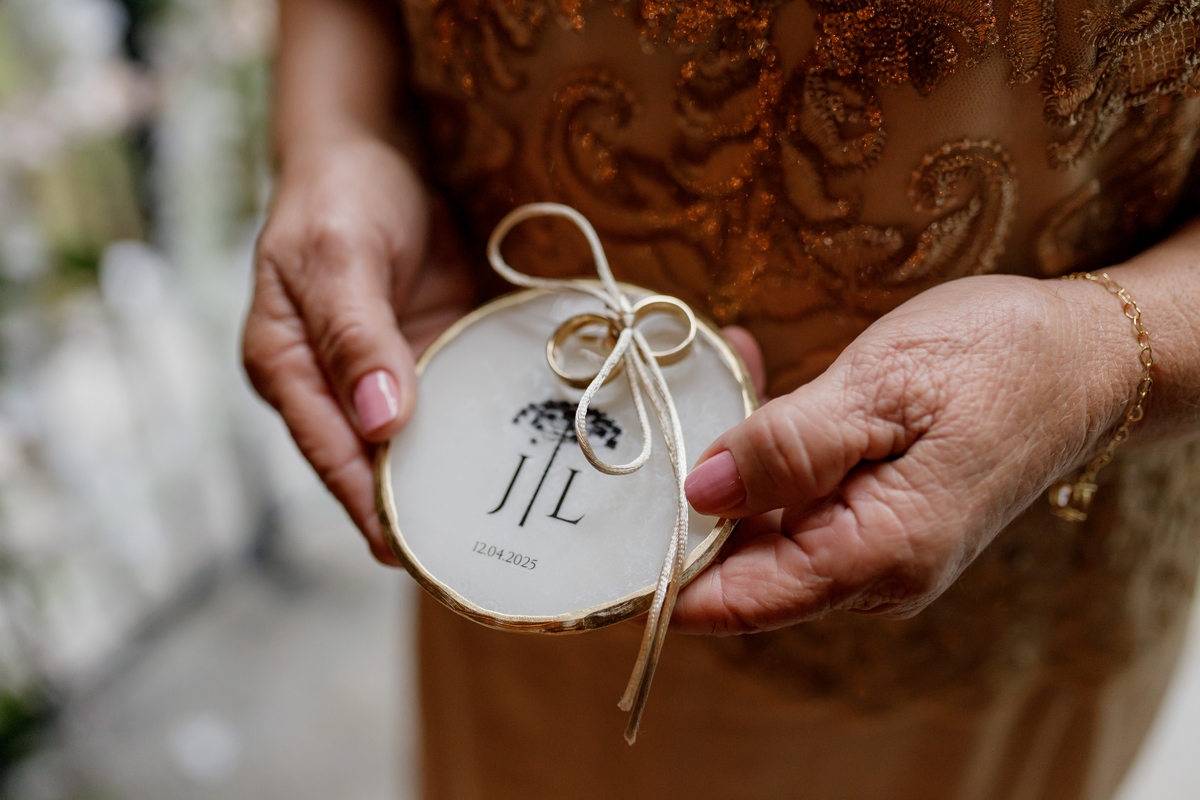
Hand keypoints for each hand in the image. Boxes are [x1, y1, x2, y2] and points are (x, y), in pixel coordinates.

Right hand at [242, 132, 474, 563]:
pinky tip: (524, 462)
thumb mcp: (339, 257)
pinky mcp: (432, 359)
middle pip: (374, 465)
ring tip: (506, 530)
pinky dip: (485, 434)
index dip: (367, 505)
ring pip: (420, 447)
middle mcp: (335, 387)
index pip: (330, 452)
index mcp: (289, 368)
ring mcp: (387, 377)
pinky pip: (458, 407)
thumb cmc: (339, 195)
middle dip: (416, 510)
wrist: (379, 149)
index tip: (409, 551)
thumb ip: (356, 338)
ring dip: (457, 481)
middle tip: (470, 557)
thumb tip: (381, 423)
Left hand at [674, 274, 1141, 633]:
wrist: (1084, 357)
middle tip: (653, 415)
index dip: (662, 579)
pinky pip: (798, 495)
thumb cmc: (996, 364)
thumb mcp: (881, 390)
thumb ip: (787, 447)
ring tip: (714, 372)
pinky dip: (765, 448)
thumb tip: (700, 492)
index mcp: (874, 555)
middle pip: (740, 564)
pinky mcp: (877, 513)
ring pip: (763, 523)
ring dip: (726, 457)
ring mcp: (874, 544)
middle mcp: (871, 570)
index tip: (602, 540)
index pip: (737, 602)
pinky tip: (749, 381)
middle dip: (687, 497)